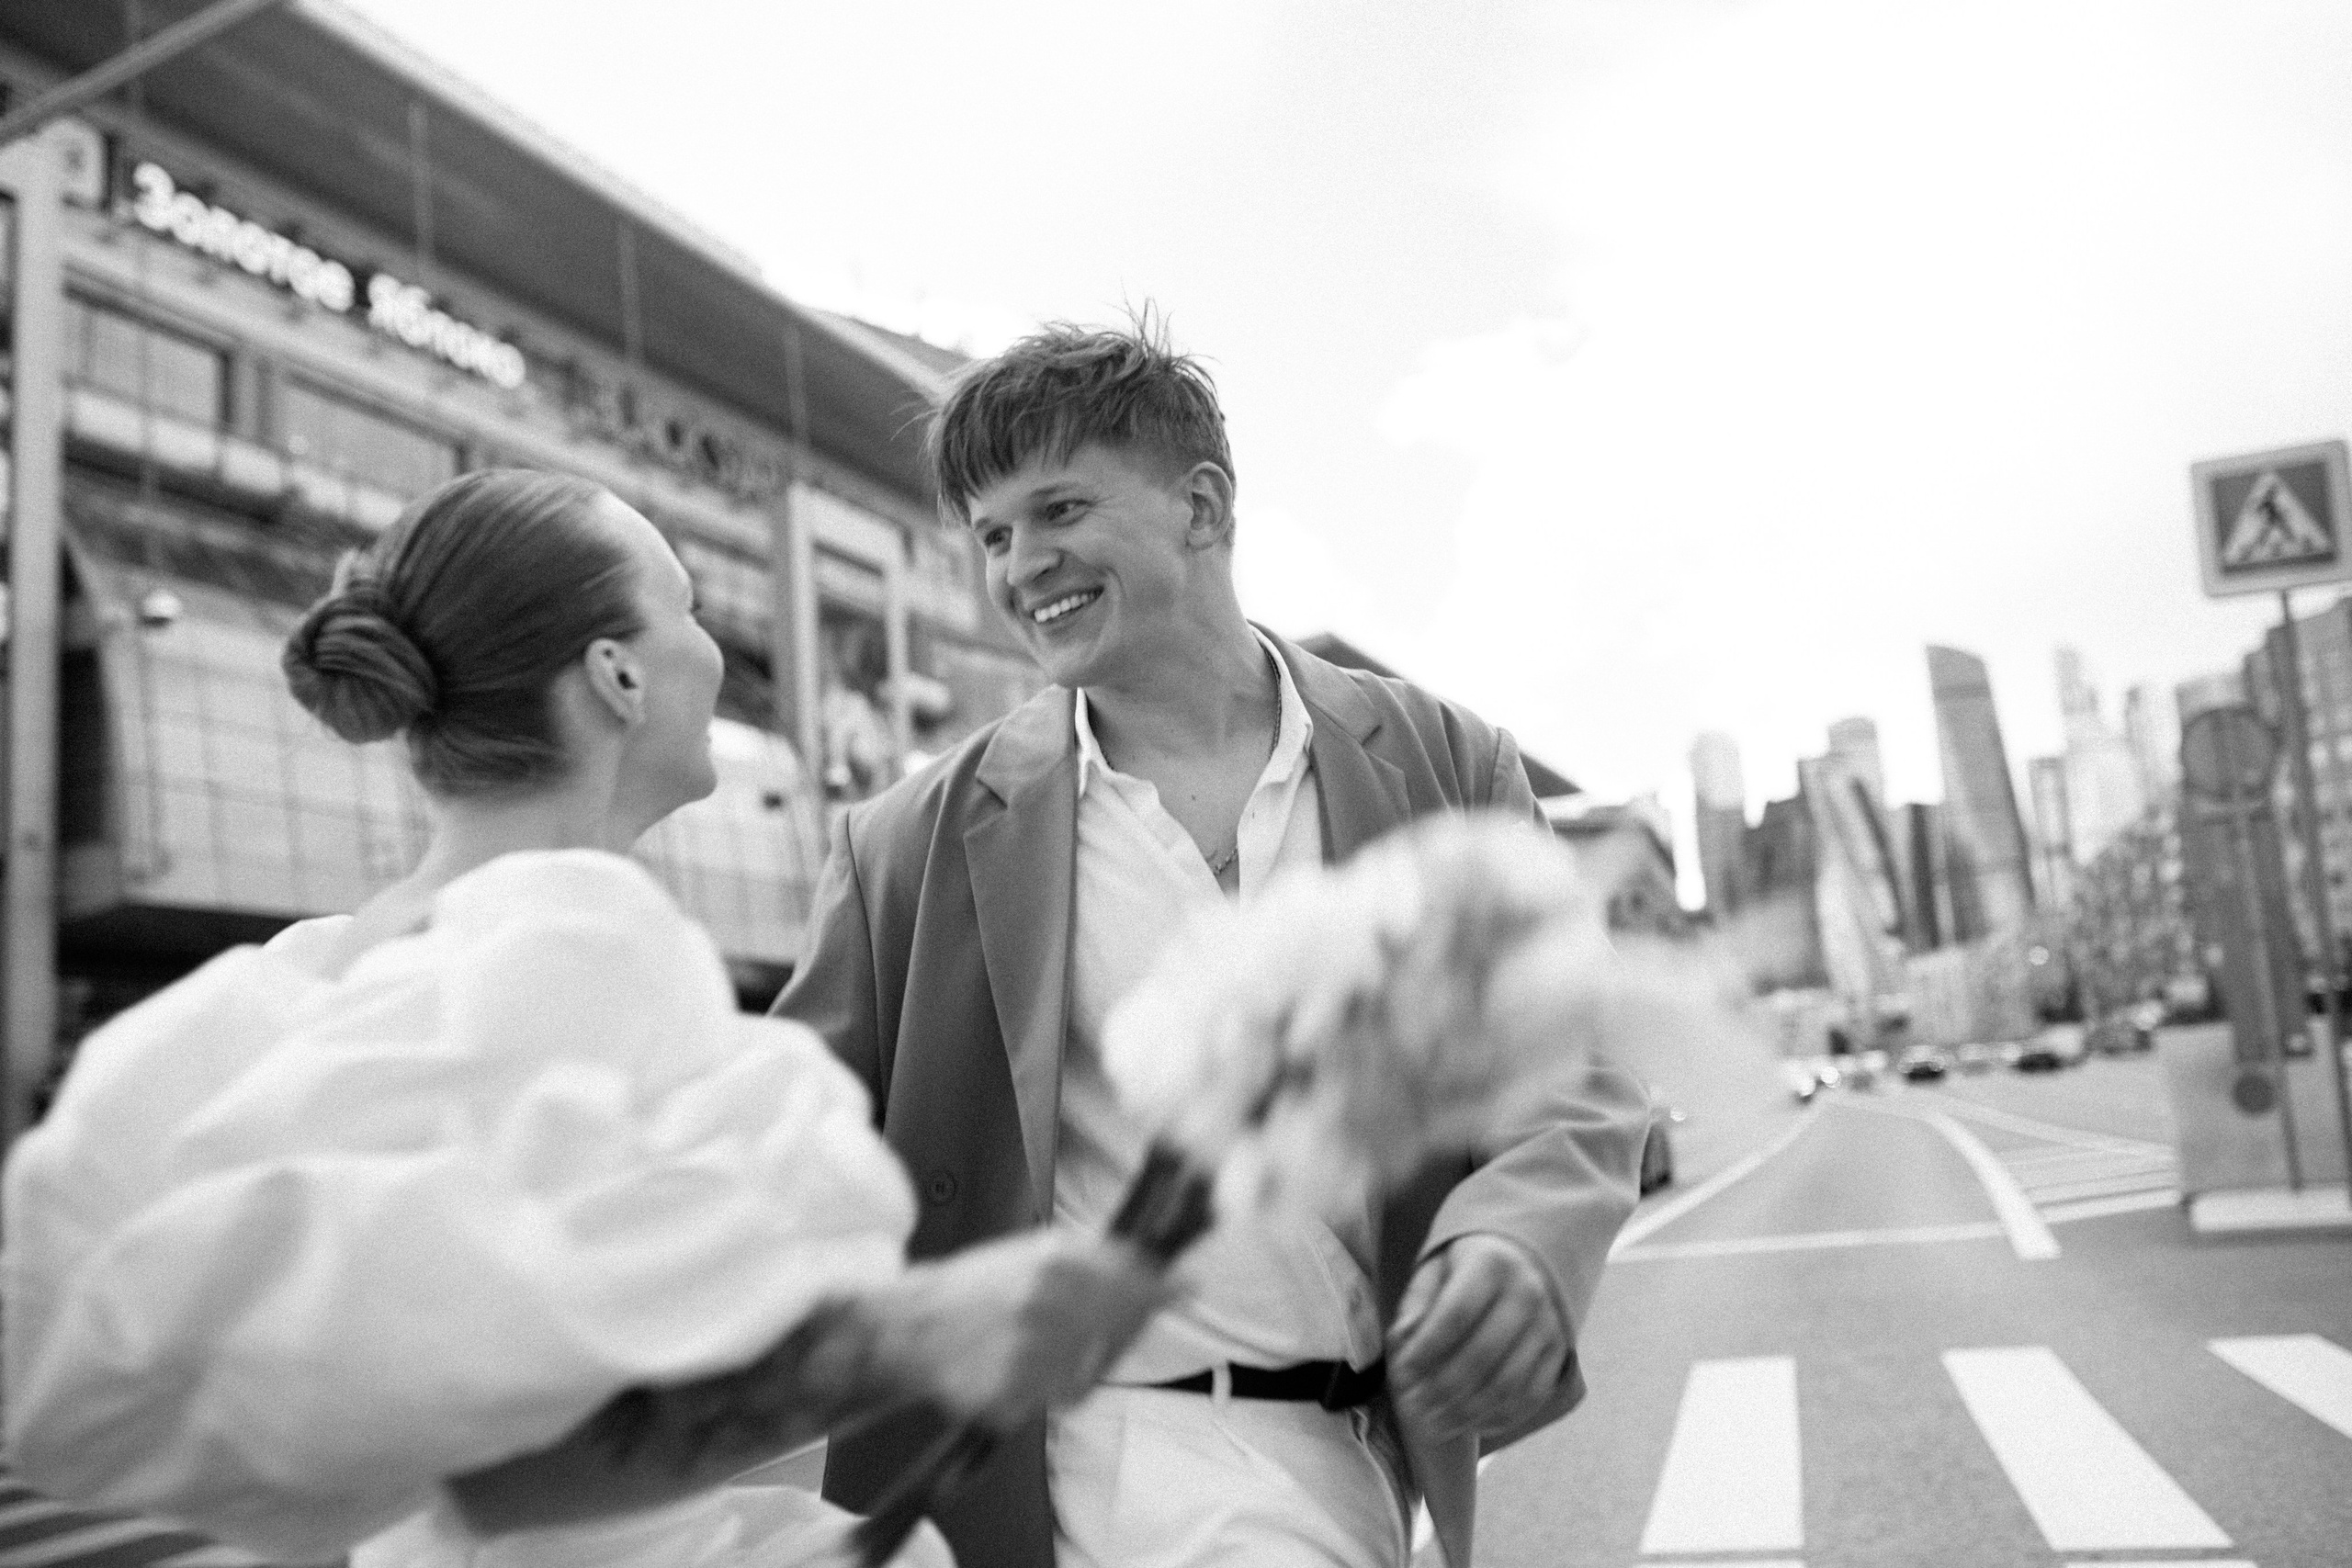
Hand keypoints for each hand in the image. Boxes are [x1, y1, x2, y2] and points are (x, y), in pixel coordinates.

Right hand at [874, 1231, 1171, 1428]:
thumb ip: (1098, 1256)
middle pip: (1117, 1327)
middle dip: (1124, 1325)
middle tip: (1106, 1323)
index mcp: (1053, 1263)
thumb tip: (1161, 1263)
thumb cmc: (975, 1287)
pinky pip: (1053, 1400)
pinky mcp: (1010, 1396)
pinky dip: (1047, 1388)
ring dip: (1079, 1363)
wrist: (908, 1327)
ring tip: (1042, 1345)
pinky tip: (1020, 1367)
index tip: (1184, 1286)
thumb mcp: (1034, 1251)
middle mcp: (1047, 1306)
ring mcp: (1029, 1354)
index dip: (1162, 1286)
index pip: (1131, 1280)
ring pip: (1088, 1372)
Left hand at [1386, 1233, 1566, 1438]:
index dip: (1427, 1349)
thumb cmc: (1463, 1274)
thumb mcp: (1433, 1273)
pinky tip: (1473, 1427)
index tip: (1401, 1374)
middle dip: (1443, 1389)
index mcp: (1490, 1264)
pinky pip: (1533, 1395)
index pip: (1456, 1314)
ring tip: (1436, 1427)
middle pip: (1482, 1354)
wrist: (1518, 1263)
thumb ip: (1416, 1306)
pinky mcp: (1559, 1352)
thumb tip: (1404, 1343)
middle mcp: (1527, 1292)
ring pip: (1508, 1382)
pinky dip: (1501, 1417)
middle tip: (1414, 1410)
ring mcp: (1548, 1324)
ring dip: (1469, 1412)